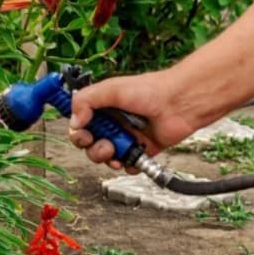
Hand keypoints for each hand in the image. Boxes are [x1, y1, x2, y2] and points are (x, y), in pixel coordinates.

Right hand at [68, 71, 198, 168]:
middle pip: (89, 143)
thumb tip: (74, 121)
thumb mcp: (111, 89)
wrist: (179, 103)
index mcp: (103, 107)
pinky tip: (132, 157)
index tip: (80, 131)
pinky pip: (128, 165)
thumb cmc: (151, 90)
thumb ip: (86, 100)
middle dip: (91, 147)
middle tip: (100, 142)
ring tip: (116, 150)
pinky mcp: (141, 150)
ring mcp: (127, 137)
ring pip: (106, 156)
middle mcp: (113, 122)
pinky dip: (128, 165)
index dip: (77, 130)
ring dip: (106, 157)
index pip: (80, 123)